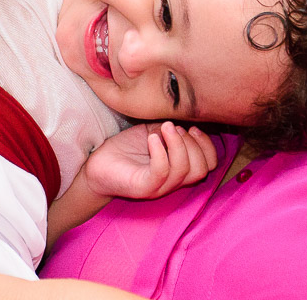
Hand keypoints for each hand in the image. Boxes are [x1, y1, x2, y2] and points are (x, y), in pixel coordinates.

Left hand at [84, 122, 216, 199]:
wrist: (96, 164)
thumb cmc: (125, 148)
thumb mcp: (154, 132)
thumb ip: (173, 128)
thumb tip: (188, 117)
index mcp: (179, 169)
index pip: (209, 165)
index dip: (208, 145)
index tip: (193, 128)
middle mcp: (172, 181)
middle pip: (201, 169)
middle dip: (194, 144)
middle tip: (174, 128)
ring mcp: (158, 187)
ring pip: (184, 171)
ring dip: (178, 144)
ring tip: (165, 128)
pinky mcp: (142, 188)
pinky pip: (161, 173)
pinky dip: (160, 152)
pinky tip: (151, 138)